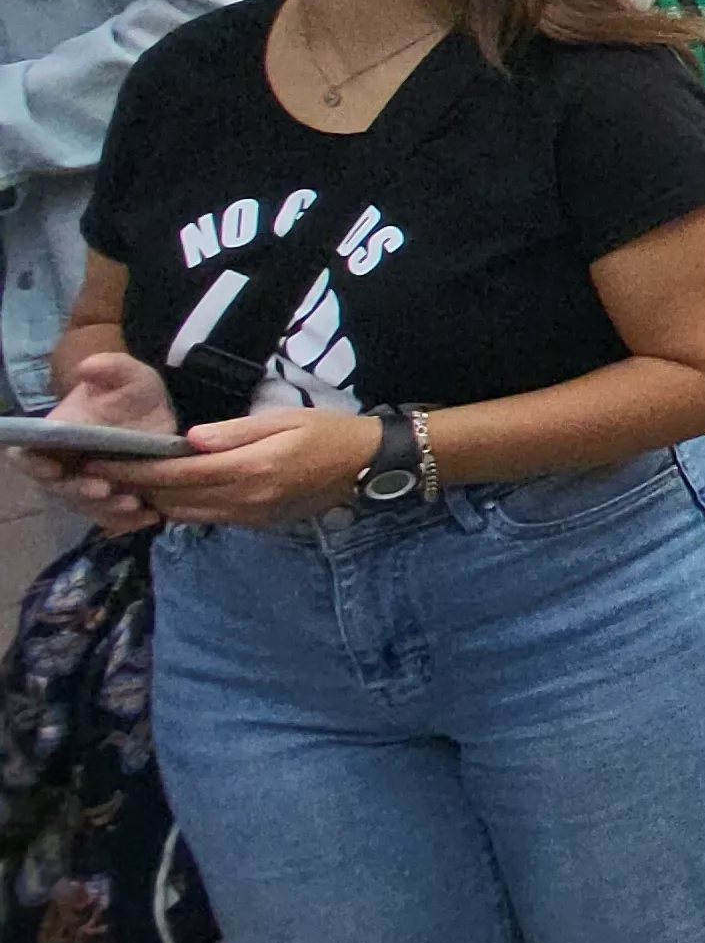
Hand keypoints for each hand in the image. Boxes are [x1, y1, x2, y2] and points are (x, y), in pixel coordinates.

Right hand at [17, 353, 179, 529]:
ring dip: (106, 510)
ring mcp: (87, 484)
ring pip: (86, 507)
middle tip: (103, 489)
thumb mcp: (128, 374)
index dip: (33, 464)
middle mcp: (65, 465)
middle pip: (58, 487)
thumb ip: (110, 368)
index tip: (51, 468)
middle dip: (78, 491)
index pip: (28, 456)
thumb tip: (88, 367)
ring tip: (133, 504)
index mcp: (55, 437)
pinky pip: (113, 518)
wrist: (155, 412)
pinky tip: (151, 516)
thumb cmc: (130, 392)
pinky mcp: (114, 498)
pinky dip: (128, 521)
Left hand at [96, 408, 386, 529]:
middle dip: (135, 486)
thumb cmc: (328, 432)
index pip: (179, 472)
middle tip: (100, 470)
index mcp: (252, 469)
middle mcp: (245, 499)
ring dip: (153, 499)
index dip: (137, 469)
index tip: (101, 459)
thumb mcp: (286, 419)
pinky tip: (166, 492)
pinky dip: (178, 506)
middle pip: (174, 498)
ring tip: (125, 481)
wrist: (366, 466)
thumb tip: (190, 439)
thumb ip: (237, 431)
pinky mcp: (253, 523)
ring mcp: (249, 516)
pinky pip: (204, 518)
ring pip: (184, 513)